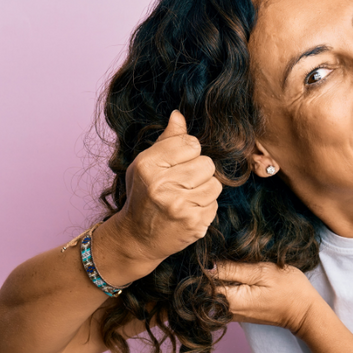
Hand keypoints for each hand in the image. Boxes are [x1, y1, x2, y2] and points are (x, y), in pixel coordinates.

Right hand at [114, 110, 222, 262]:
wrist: (137, 237)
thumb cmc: (143, 195)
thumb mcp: (146, 164)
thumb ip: (166, 140)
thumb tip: (179, 115)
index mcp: (149, 165)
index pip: (190, 143)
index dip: (188, 153)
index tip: (177, 164)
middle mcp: (162, 186)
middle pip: (207, 164)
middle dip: (199, 172)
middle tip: (183, 183)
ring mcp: (179, 207)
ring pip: (215, 184)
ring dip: (204, 189)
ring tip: (186, 197)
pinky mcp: (194, 224)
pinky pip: (214, 204)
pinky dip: (204, 207)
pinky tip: (187, 211)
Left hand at [212, 261, 322, 336]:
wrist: (304, 312)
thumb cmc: (289, 289)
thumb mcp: (262, 272)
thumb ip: (233, 269)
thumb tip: (208, 265)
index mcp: (230, 300)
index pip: (203, 283)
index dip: (203, 266)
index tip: (209, 252)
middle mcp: (227, 310)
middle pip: (207, 288)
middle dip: (210, 270)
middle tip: (222, 254)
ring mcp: (233, 313)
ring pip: (216, 291)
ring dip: (220, 277)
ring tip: (231, 262)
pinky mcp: (239, 311)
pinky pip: (226, 295)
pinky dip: (228, 284)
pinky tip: (238, 273)